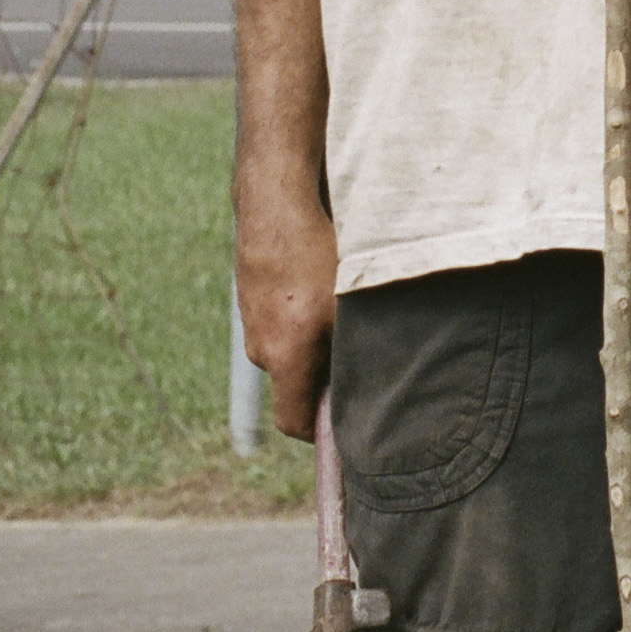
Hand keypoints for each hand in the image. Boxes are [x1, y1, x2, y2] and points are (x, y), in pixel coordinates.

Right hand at [235, 176, 337, 440]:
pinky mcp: (251, 297)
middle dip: (328, 376)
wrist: (276, 198)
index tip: (347, 424)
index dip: (321, 433)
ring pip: (292, 348)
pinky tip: (321, 284)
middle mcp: (261, 346)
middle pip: (298, 383)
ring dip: (316, 339)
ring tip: (342, 306)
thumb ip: (360, 355)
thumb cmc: (322, 251)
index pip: (294, 423)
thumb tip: (379, 392)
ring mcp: (252, 320)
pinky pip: (282, 320)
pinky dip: (302, 313)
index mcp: (284, 357)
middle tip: (363, 348)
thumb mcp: (352, 305)